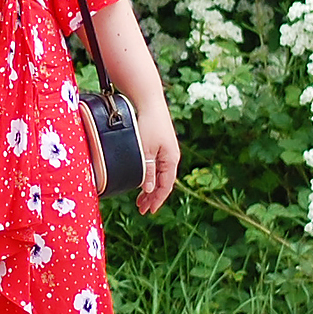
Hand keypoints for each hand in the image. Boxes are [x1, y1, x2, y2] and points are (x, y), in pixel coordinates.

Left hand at [133, 98, 179, 215]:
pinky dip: (150, 177)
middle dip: (153, 198)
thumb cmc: (148, 124)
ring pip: (160, 175)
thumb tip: (149, 190)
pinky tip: (143, 182)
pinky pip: (157, 167)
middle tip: (142, 209)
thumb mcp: (145, 150)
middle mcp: (171, 157)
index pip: (166, 186)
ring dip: (150, 188)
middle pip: (163, 183)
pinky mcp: (161, 146)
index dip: (157, 200)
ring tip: (140, 200)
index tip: (149, 211)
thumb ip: (147, 170)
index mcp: (171, 159)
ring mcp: (166, 151)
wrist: (149, 102)